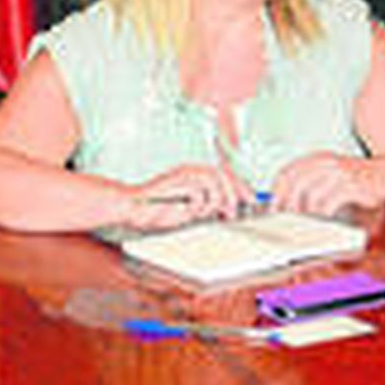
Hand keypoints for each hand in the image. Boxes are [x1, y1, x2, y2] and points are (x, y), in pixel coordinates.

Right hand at [125, 164, 250, 229]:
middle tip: (228, 214)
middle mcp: (194, 169)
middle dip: (232, 198)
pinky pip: (200, 194)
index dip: (241, 188)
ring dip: (209, 205)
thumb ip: (210, 206)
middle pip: (226, 178)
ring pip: (216, 186)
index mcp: (197, 173)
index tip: (251, 200)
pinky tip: (182, 209)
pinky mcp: (179, 178)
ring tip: (194, 213)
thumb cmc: (158, 211)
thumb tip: (231, 209)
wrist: (133, 207)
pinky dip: (195, 206)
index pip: (227, 176)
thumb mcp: (191, 210)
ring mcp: (187, 172)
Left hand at [271, 152, 384, 215]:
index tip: (273, 210)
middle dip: (289, 206)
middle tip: (288, 221)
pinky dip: (323, 215)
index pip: (287, 173)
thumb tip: (285, 204)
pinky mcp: (352, 186)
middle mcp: (327, 162)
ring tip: (307, 224)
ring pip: (311, 197)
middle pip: (295, 185)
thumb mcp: (330, 175)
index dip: (277, 193)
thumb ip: (310, 184)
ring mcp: (339, 173)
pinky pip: (329, 204)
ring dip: (306, 214)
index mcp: (318, 158)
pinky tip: (324, 220)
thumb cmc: (357, 180)